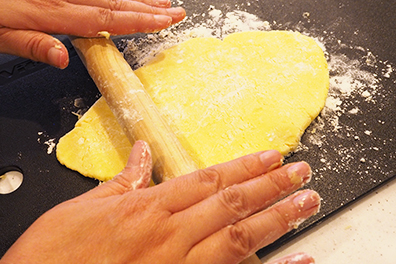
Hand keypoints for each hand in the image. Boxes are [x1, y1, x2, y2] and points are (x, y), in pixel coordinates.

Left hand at [0, 0, 185, 68]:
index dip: (139, 21)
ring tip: (162, 3)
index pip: (107, 19)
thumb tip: (62, 60)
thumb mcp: (0, 34)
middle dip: (150, 9)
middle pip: (116, 3)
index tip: (163, 22)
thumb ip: (33, 44)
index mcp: (52, 12)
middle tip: (175, 12)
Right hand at [0, 141, 319, 263]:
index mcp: (147, 209)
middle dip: (271, 185)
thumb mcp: (81, 208)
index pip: (207, 179)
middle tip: (302, 173)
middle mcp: (169, 235)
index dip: (243, 166)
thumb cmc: (55, 257)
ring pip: (239, 237)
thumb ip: (121, 182)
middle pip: (231, 204)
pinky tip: (299, 261)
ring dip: (277, 218)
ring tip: (306, 202)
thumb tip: (140, 154)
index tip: (271, 157)